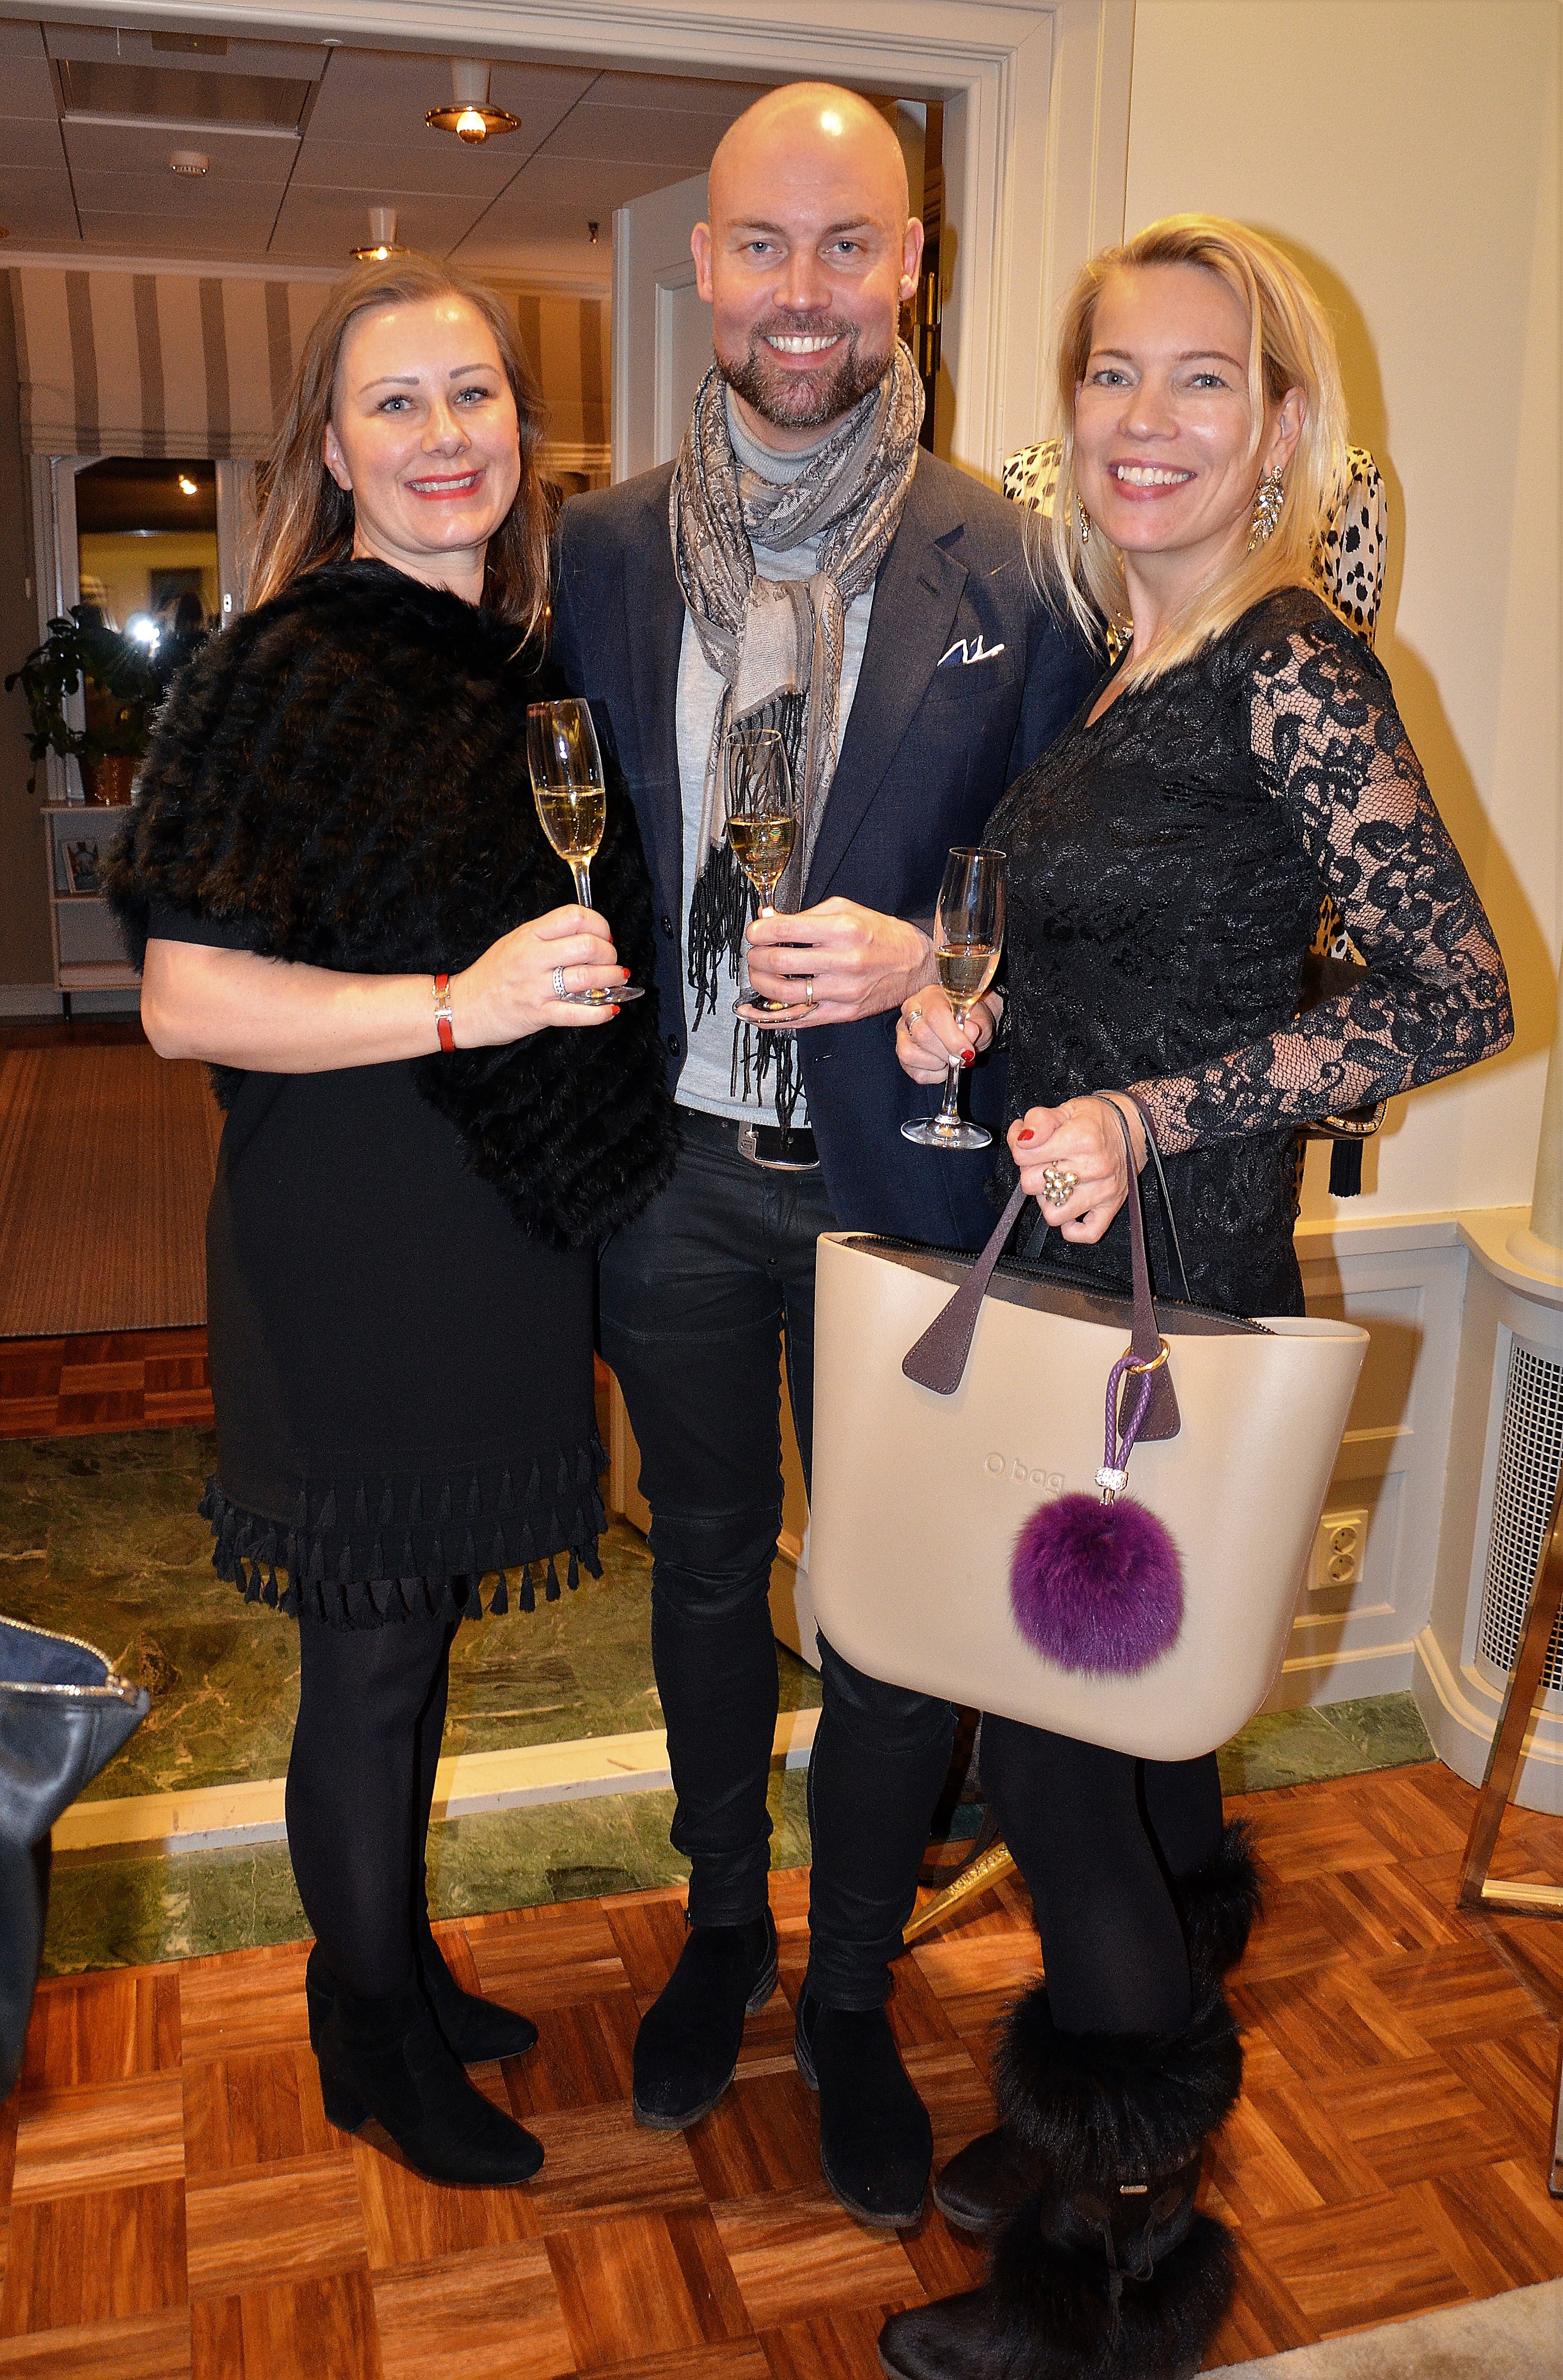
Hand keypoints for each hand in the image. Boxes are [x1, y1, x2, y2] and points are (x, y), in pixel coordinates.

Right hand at [451, 905, 626, 1044]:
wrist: (463, 1007)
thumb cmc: (492, 975)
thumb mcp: (516, 942)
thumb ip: (548, 937)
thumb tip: (588, 935)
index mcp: (530, 934)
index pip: (574, 917)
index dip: (599, 924)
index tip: (604, 935)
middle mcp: (533, 957)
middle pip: (587, 945)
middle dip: (609, 953)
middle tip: (610, 960)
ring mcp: (536, 986)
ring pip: (588, 977)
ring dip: (611, 979)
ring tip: (616, 980)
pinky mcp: (538, 1013)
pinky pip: (577, 1013)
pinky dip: (600, 1013)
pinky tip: (609, 1010)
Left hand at [741, 898, 931, 1028]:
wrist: (916, 965)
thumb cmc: (881, 935)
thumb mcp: (847, 910)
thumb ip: (806, 915)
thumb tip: (768, 920)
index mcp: (844, 930)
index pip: (785, 930)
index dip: (759, 931)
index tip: (754, 932)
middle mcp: (844, 962)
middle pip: (780, 962)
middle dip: (756, 956)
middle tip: (755, 952)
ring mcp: (843, 992)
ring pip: (785, 993)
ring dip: (760, 983)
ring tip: (759, 973)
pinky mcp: (843, 1013)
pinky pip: (798, 1019)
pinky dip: (769, 1018)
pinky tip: (752, 1012)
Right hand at [896, 985, 999, 1083]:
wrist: (967, 1025)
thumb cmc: (972, 1019)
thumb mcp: (981, 1019)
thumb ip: (977, 1025)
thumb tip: (969, 1033)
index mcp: (930, 996)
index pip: (935, 1015)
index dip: (952, 1037)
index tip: (967, 1052)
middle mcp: (910, 1011)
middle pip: (921, 1035)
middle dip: (946, 1052)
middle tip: (962, 1056)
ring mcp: (902, 1032)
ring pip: (909, 1054)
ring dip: (937, 1064)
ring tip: (951, 1058)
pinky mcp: (902, 1053)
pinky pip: (914, 1072)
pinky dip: (934, 1075)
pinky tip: (943, 1065)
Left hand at [1007, 1093, 1145, 1243]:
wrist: (1131, 1126)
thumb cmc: (1095, 1120)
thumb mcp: (1065, 1109)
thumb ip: (1039, 1120)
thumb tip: (1023, 1139)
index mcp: (1080, 1138)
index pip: (1024, 1155)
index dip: (1020, 1149)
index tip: (1030, 1145)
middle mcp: (1094, 1166)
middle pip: (1032, 1185)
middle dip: (1031, 1172)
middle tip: (1044, 1162)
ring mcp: (1103, 1191)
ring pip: (1053, 1214)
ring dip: (1048, 1200)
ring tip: (1056, 1183)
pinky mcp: (1111, 1207)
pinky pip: (1087, 1233)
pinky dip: (1072, 1228)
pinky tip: (1069, 1207)